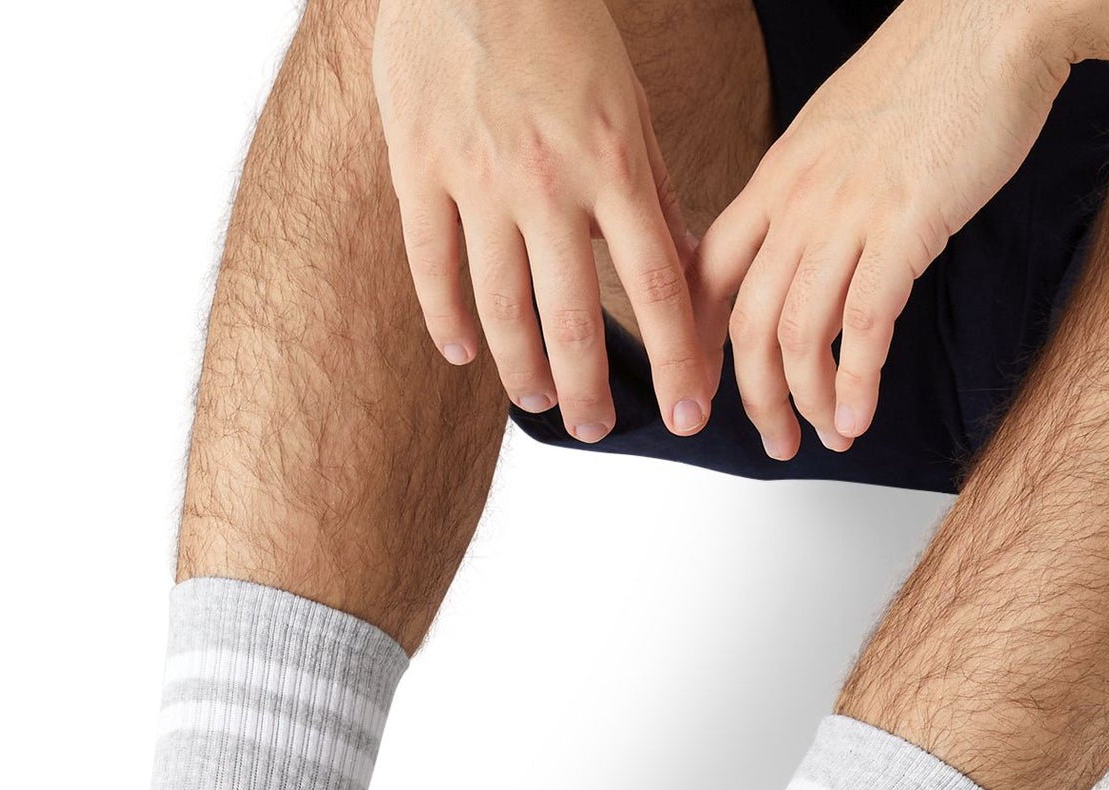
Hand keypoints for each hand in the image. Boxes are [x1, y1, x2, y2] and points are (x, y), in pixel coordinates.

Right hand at [373, 0, 712, 439]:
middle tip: (598, 430)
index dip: (675, 360)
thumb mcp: (627, 103)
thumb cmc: (560, 29)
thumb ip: (654, 191)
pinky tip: (462, 355)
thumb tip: (691, 269)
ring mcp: (478, 175)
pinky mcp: (418, 163)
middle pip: (576, 316)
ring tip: (537, 403)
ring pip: (501, 305)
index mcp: (613, 161)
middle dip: (591, 390)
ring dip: (522, 369)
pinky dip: (446, 319)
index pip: (656, 285)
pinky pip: (431, 263)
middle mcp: (548, 178)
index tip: (689, 415)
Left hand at [694, 0, 1069, 457]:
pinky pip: (863, 326)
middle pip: (747, 322)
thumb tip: (814, 241)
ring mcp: (849, 212)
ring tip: (828, 436)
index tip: (710, 389)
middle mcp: (800, 198)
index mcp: (779, 175)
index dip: (701, 343)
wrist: (1000, 14)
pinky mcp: (905, 225)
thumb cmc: (938, 69)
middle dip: (754, 398)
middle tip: (775, 440)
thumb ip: (819, 188)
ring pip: (798, 334)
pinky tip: (860, 418)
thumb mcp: (846, 130)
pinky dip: (856, 384)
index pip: (709, 273)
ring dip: (809, 401)